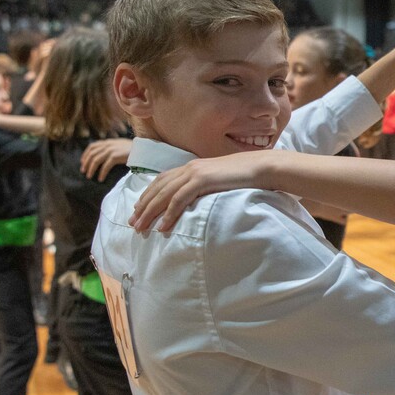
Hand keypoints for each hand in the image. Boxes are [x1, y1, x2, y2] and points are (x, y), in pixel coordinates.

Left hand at [80, 138, 132, 181]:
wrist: (143, 149)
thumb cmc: (134, 149)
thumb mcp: (120, 145)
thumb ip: (112, 147)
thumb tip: (104, 155)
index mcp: (108, 142)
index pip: (92, 146)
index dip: (85, 154)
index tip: (82, 162)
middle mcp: (108, 145)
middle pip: (92, 154)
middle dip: (86, 163)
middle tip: (83, 172)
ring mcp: (111, 150)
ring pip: (96, 160)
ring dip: (91, 169)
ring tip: (89, 177)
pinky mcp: (115, 157)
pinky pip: (105, 166)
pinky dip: (101, 173)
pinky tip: (100, 179)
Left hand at [129, 151, 273, 231]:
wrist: (261, 167)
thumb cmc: (245, 176)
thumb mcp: (220, 180)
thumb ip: (206, 186)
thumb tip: (198, 200)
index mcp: (192, 167)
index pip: (162, 181)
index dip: (147, 195)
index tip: (138, 210)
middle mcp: (189, 168)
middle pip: (158, 188)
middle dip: (143, 207)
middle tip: (133, 224)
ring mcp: (195, 173)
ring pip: (164, 194)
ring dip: (150, 212)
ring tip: (141, 228)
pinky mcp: (202, 180)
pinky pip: (180, 199)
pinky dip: (169, 213)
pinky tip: (163, 226)